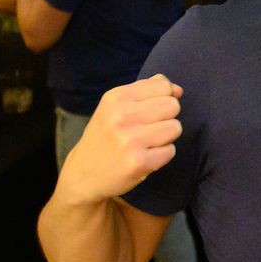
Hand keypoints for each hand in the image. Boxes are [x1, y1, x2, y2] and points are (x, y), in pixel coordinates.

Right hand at [55, 74, 183, 205]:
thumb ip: (148, 90)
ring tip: (146, 143)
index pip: (163, 86)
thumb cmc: (106, 136)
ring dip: (166, 137)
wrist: (83, 175)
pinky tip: (145, 157)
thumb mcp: (116, 106)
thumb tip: (178, 90)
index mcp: (116, 98)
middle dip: (166, 118)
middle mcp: (121, 116)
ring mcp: (130, 140)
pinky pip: (171, 151)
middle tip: (148, 129)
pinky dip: (162, 155)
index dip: (163, 98)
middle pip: (173, 106)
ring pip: (175, 128)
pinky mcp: (138, 162)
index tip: (150, 111)